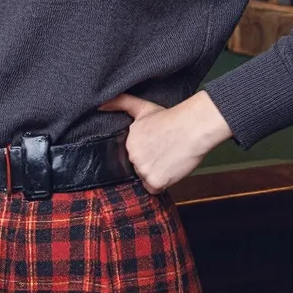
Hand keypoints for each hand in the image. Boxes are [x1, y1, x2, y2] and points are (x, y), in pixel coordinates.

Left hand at [99, 90, 232, 193]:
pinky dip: (163, 183)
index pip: (132, 155)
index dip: (145, 152)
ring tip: (168, 158)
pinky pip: (154, 189)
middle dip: (150, 163)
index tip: (155, 146)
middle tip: (164, 151)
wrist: (192, 127)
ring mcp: (142, 169)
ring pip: (146, 179)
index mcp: (128, 141)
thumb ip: (120, 103)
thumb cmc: (172, 118)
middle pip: (138, 167)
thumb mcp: (142, 106)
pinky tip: (170, 169)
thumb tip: (100, 104)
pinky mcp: (154, 181)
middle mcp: (132, 155)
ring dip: (156, 173)